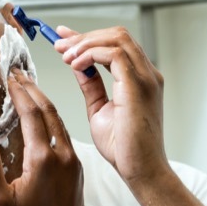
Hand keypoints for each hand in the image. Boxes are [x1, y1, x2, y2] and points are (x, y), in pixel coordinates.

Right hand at [0, 69, 83, 205]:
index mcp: (43, 160)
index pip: (32, 114)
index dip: (20, 92)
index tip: (11, 75)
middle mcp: (64, 157)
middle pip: (49, 112)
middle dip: (34, 90)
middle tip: (20, 74)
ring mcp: (75, 165)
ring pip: (61, 125)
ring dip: (45, 105)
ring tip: (31, 91)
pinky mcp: (79, 173)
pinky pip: (67, 139)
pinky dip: (54, 123)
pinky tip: (45, 122)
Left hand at [53, 25, 167, 185]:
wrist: (140, 170)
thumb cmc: (125, 149)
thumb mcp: (100, 109)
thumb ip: (92, 85)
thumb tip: (78, 66)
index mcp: (140, 79)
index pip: (115, 45)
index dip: (87, 37)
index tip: (62, 38)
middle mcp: (147, 74)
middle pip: (117, 35)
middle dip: (84, 36)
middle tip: (59, 45)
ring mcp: (146, 77)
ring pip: (116, 38)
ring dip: (85, 43)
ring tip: (65, 56)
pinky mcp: (138, 85)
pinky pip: (113, 54)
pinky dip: (91, 54)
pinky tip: (75, 64)